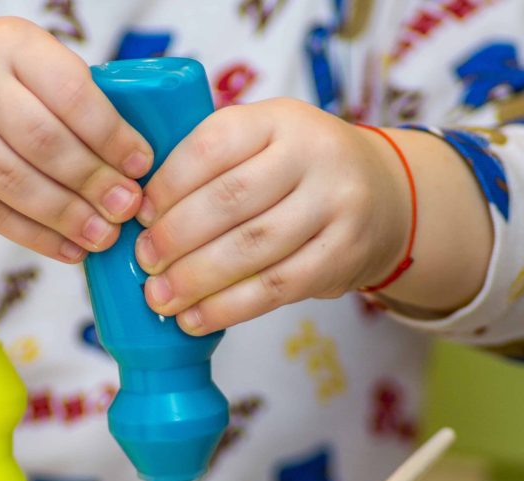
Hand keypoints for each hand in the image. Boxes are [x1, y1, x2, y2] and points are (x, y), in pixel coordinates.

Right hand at [0, 17, 152, 262]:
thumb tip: (132, 169)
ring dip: (64, 216)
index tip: (140, 165)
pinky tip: (67, 248)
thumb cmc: (1, 77)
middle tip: (126, 208)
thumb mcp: (36, 63)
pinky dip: (32, 236)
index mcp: (10, 43)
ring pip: (10, 181)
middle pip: (40, 141)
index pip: (69, 92)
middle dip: (91, 181)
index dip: (110, 135)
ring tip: (102, 235)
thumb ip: (79, 102)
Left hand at [134, 98, 413, 333]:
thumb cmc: (298, 171)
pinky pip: (277, 287)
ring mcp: (336, 204)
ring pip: (252, 248)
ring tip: (161, 297)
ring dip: (196, 279)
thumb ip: (212, 164)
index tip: (139, 214)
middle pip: (230, 200)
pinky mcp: (344, 254)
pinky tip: (196, 319)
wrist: (386, 195)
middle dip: (176, 236)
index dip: (168, 184)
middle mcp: (313, 154)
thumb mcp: (264, 142)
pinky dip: (229, 308)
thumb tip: (137, 213)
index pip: (213, 145)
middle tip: (144, 260)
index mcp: (278, 119)